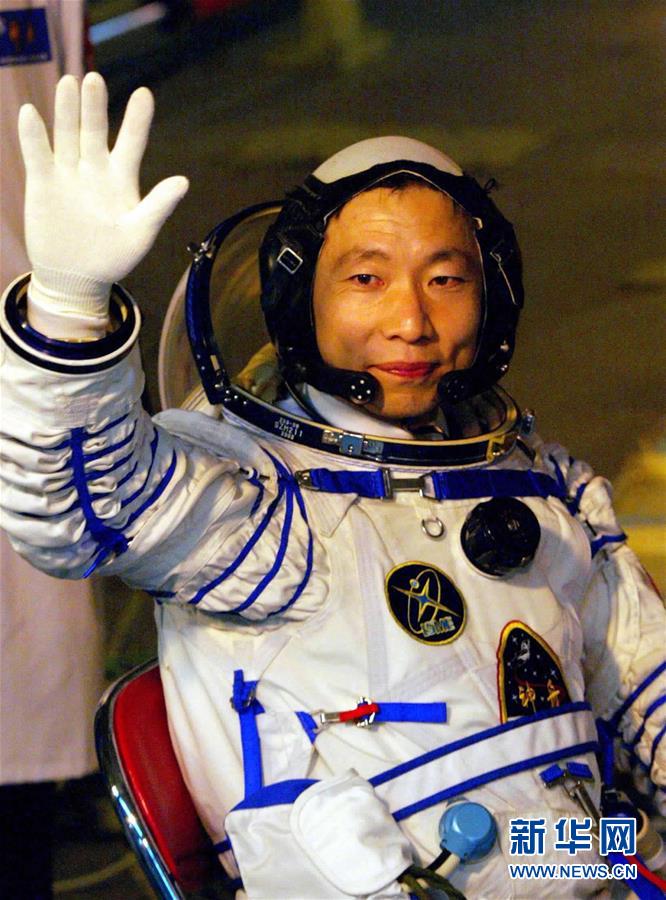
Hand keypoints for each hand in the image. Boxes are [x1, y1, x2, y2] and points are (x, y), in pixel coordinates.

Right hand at [18, 72, 188, 336]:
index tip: (144, 93)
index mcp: (122, 178)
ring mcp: (67, 174)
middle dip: (94, 106)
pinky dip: (33, 136)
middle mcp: (94, 169)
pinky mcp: (43, 184)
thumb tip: (183, 181)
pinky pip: (37, 155)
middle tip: (94, 79)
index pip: (132, 141)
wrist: (77, 279)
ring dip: (66, 111)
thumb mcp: (140, 235)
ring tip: (69, 84)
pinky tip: (30, 114)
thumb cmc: (113, 259)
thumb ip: (158, 207)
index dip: (137, 119)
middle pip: (94, 130)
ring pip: (67, 135)